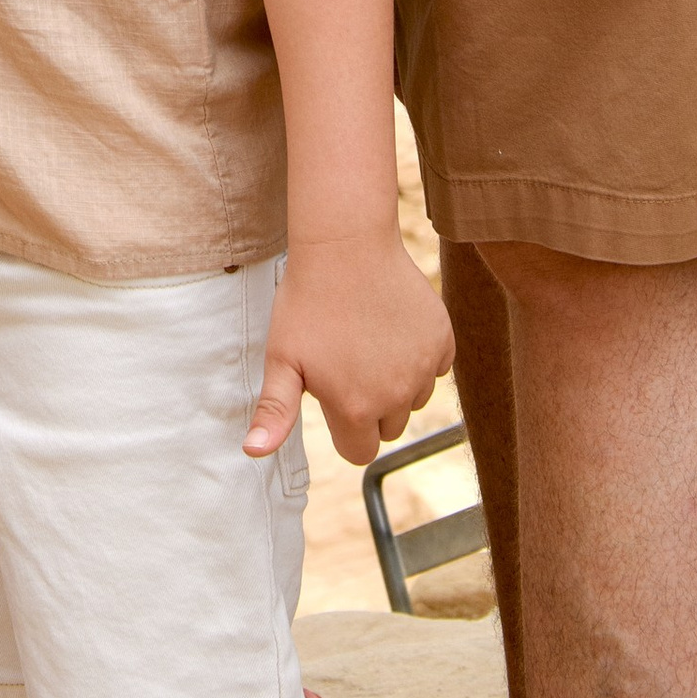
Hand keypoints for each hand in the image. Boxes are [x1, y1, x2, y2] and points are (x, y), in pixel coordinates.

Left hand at [246, 233, 453, 468]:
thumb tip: (253, 453)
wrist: (345, 244)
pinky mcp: (442, 340)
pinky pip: (436, 367)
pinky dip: (418, 355)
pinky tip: (392, 326)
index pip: (360, 452)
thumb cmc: (307, 301)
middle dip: (371, 406)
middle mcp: (397, 397)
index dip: (343, 427)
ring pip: (414, 399)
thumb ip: (275, 412)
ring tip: (368, 340)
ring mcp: (423, 368)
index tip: (331, 393)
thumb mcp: (281, 357)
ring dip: (396, 383)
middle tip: (348, 361)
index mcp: (356, 410)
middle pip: (389, 427)